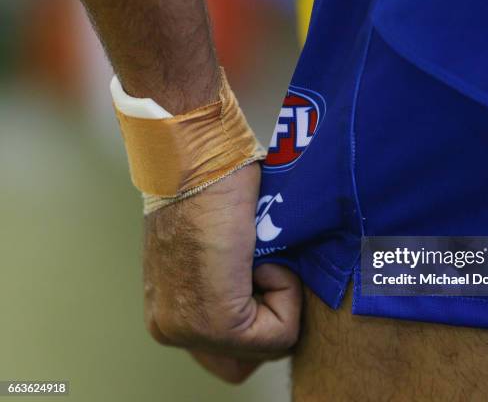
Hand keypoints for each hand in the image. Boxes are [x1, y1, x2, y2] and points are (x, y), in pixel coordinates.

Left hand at [142, 163, 301, 382]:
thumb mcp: (215, 249)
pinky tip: (260, 256)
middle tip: (263, 270)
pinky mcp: (215, 324)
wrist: (197, 161)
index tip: (253, 264)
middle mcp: (169, 329)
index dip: (262, 309)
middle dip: (270, 318)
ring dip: (280, 300)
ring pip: (269, 347)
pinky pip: (279, 333)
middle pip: (247, 359)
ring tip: (259, 259)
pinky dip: (286, 292)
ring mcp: (188, 332)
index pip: (232, 349)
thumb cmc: (211, 185)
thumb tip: (265, 297)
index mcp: (168, 312)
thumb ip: (229, 284)